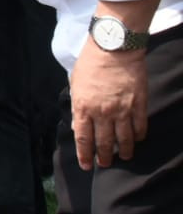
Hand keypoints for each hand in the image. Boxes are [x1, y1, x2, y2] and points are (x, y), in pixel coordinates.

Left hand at [69, 42, 147, 169]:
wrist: (113, 48)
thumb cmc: (90, 62)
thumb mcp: (75, 83)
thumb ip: (78, 103)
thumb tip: (79, 121)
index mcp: (82, 107)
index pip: (83, 139)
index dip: (84, 155)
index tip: (87, 165)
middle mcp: (102, 112)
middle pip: (103, 142)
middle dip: (104, 157)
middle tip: (105, 164)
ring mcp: (122, 110)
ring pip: (124, 139)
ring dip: (124, 151)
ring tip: (123, 157)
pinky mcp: (138, 104)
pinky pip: (140, 126)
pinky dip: (138, 136)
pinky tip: (137, 140)